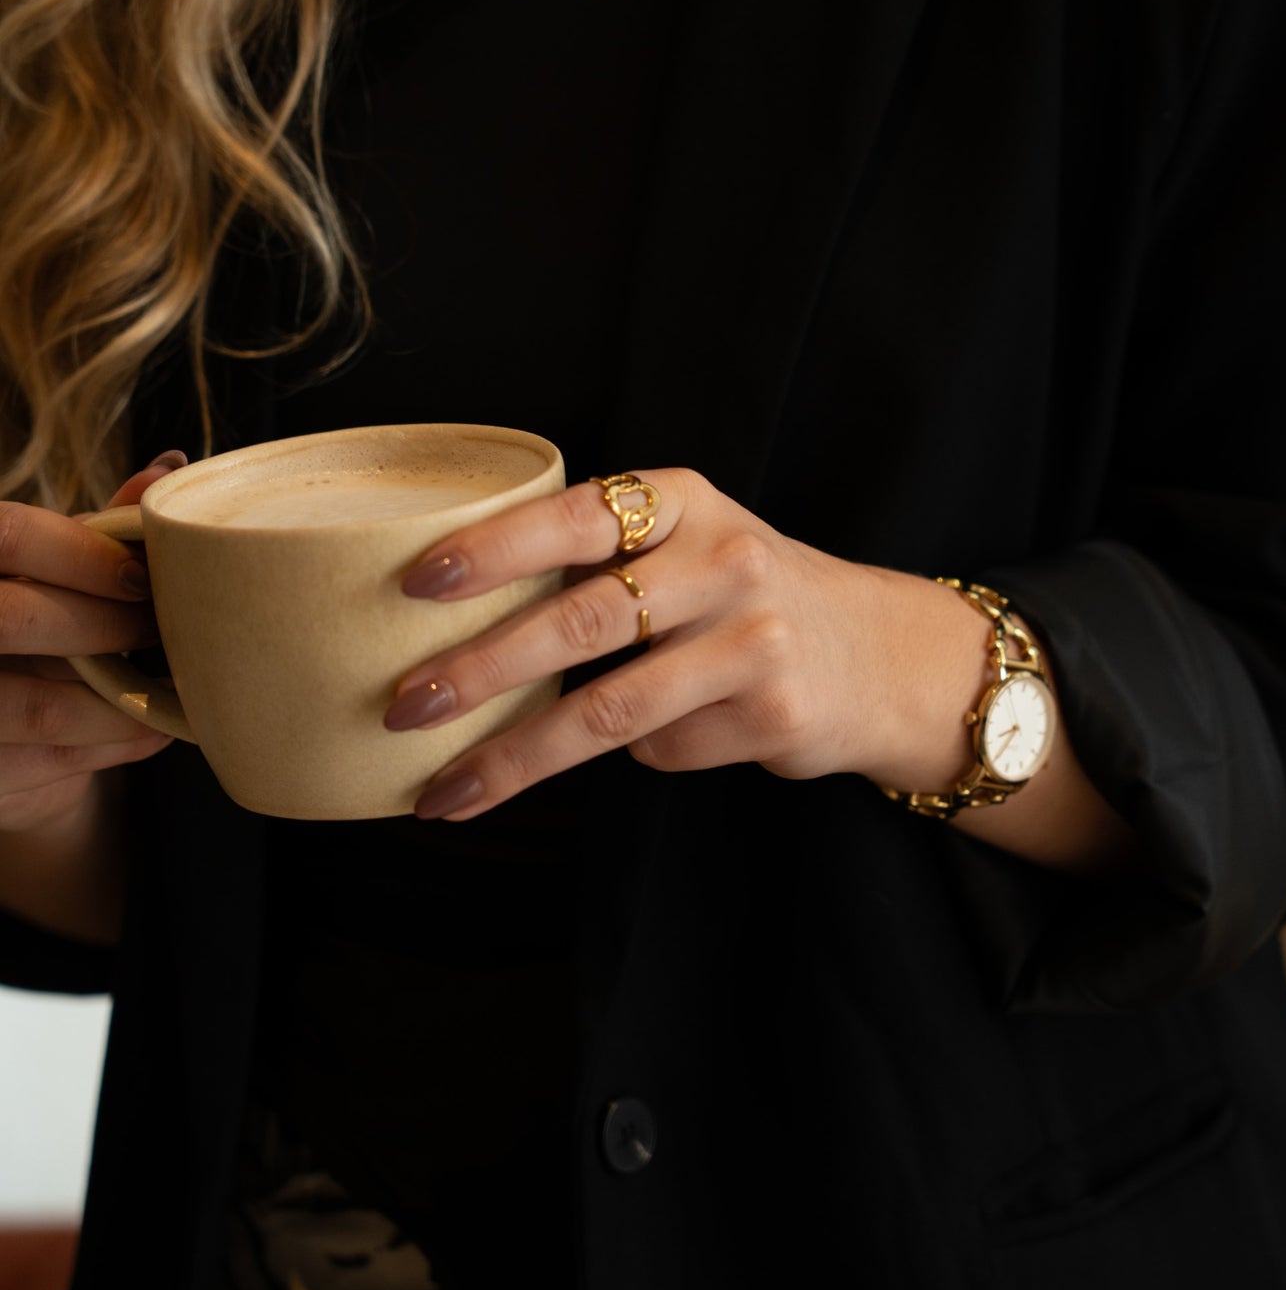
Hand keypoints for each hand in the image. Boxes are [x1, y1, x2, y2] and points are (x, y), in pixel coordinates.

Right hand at [0, 452, 186, 834]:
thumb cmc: (31, 628)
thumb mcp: (52, 573)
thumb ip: (98, 529)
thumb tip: (171, 466)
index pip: (5, 536)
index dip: (79, 555)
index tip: (142, 579)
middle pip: (13, 618)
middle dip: (104, 627)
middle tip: (162, 633)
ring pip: (40, 704)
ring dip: (123, 701)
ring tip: (176, 690)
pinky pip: (47, 761)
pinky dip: (113, 744)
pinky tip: (151, 731)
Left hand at [385, 467, 916, 821]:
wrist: (876, 652)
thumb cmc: (739, 593)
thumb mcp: (684, 542)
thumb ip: (599, 558)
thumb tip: (450, 614)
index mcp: (684, 501)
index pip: (573, 518)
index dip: (492, 551)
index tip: (416, 583)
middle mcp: (724, 559)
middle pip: (581, 620)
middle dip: (480, 669)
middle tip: (405, 705)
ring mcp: (754, 638)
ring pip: (608, 710)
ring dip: (515, 756)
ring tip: (446, 789)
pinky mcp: (772, 712)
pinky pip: (661, 749)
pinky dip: (637, 755)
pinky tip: (654, 744)